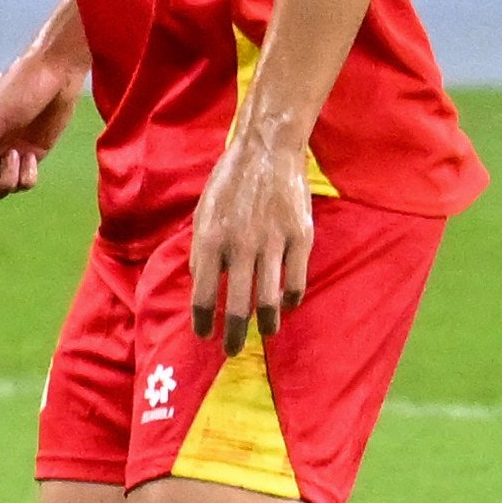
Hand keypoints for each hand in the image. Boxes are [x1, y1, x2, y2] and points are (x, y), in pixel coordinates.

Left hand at [190, 131, 313, 353]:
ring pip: (270, 299)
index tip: (203, 335)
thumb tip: (200, 286)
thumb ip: (201, 251)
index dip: (202, 321)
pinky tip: (287, 304)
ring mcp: (273, 242)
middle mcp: (240, 246)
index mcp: (209, 240)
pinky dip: (291, 298)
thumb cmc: (229, 184)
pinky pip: (296, 280)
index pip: (202, 294)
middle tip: (230, 351)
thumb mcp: (202, 214)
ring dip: (266, 323)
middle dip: (233, 335)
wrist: (266, 151)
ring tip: (265, 332)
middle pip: (237, 306)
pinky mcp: (300, 237)